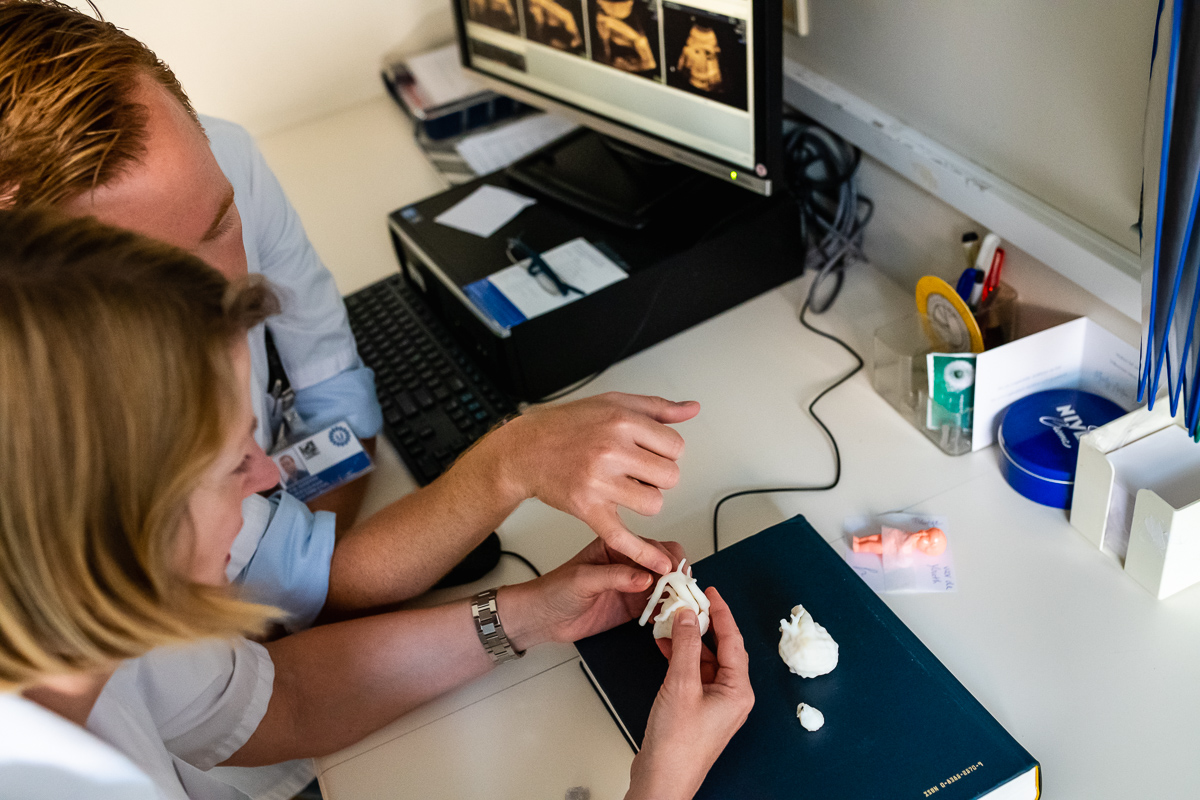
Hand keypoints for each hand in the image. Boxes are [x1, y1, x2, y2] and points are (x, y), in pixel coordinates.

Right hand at [494, 393, 698, 573]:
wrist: (526, 449)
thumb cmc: (568, 425)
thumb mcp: (615, 402)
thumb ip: (658, 407)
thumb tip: (692, 409)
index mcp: (622, 422)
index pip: (675, 446)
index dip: (667, 451)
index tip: (652, 451)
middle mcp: (611, 451)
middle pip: (669, 476)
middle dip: (659, 475)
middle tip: (638, 470)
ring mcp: (599, 482)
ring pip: (654, 503)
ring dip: (647, 499)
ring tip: (627, 488)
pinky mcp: (588, 509)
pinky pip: (622, 537)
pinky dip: (642, 554)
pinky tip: (659, 565)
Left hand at [497, 537, 683, 650]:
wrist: (542, 619)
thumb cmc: (554, 590)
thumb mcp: (583, 579)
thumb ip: (615, 576)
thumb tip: (644, 576)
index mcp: (616, 546)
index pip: (651, 547)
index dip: (666, 560)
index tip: (673, 575)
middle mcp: (628, 564)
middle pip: (665, 564)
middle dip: (677, 576)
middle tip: (679, 591)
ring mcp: (632, 586)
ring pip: (666, 586)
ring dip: (675, 594)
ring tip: (677, 605)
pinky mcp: (632, 607)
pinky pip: (658, 606)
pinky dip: (667, 611)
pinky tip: (667, 617)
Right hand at [626, 589, 753, 799]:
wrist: (663, 779)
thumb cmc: (678, 746)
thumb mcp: (681, 685)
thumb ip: (686, 646)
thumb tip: (689, 616)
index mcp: (738, 690)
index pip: (733, 640)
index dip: (721, 613)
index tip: (709, 593)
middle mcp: (731, 696)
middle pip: (721, 649)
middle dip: (703, 624)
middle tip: (689, 602)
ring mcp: (715, 704)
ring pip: (706, 660)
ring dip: (689, 641)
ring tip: (672, 621)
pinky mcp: (698, 710)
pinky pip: (694, 674)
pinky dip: (682, 658)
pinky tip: (666, 646)